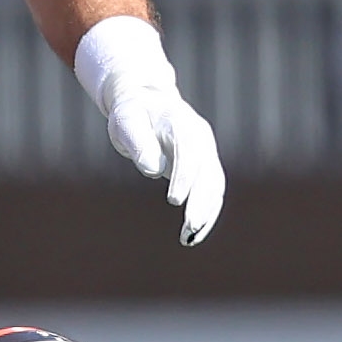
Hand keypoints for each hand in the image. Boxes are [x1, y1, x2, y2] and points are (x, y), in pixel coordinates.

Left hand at [101, 82, 224, 246]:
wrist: (148, 103)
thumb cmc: (133, 113)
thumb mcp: (127, 121)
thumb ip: (139, 143)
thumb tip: (152, 169)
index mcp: (182, 125)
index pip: (188, 154)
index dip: (184, 177)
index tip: (174, 201)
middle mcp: (201, 140)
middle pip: (208, 173)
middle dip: (201, 202)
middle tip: (189, 228)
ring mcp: (206, 154)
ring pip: (214, 187)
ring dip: (206, 214)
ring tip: (188, 239)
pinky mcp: (203, 168)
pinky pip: (210, 193)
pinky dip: (205, 214)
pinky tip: (192, 235)